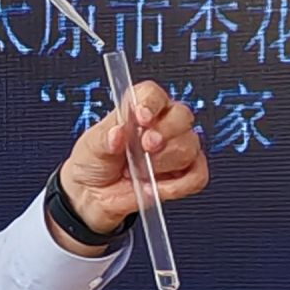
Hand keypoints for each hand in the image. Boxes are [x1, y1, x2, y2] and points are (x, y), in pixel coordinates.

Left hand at [54, 82, 207, 246]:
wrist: (91, 196)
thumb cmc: (92, 163)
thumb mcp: (91, 145)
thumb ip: (105, 137)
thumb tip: (119, 132)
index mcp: (138, 110)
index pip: (153, 94)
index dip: (151, 103)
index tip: (141, 118)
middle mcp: (161, 126)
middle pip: (182, 116)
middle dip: (164, 133)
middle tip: (143, 147)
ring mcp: (174, 150)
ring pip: (190, 146)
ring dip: (165, 161)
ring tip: (141, 171)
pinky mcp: (182, 176)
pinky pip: (197, 176)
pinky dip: (179, 184)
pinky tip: (155, 187)